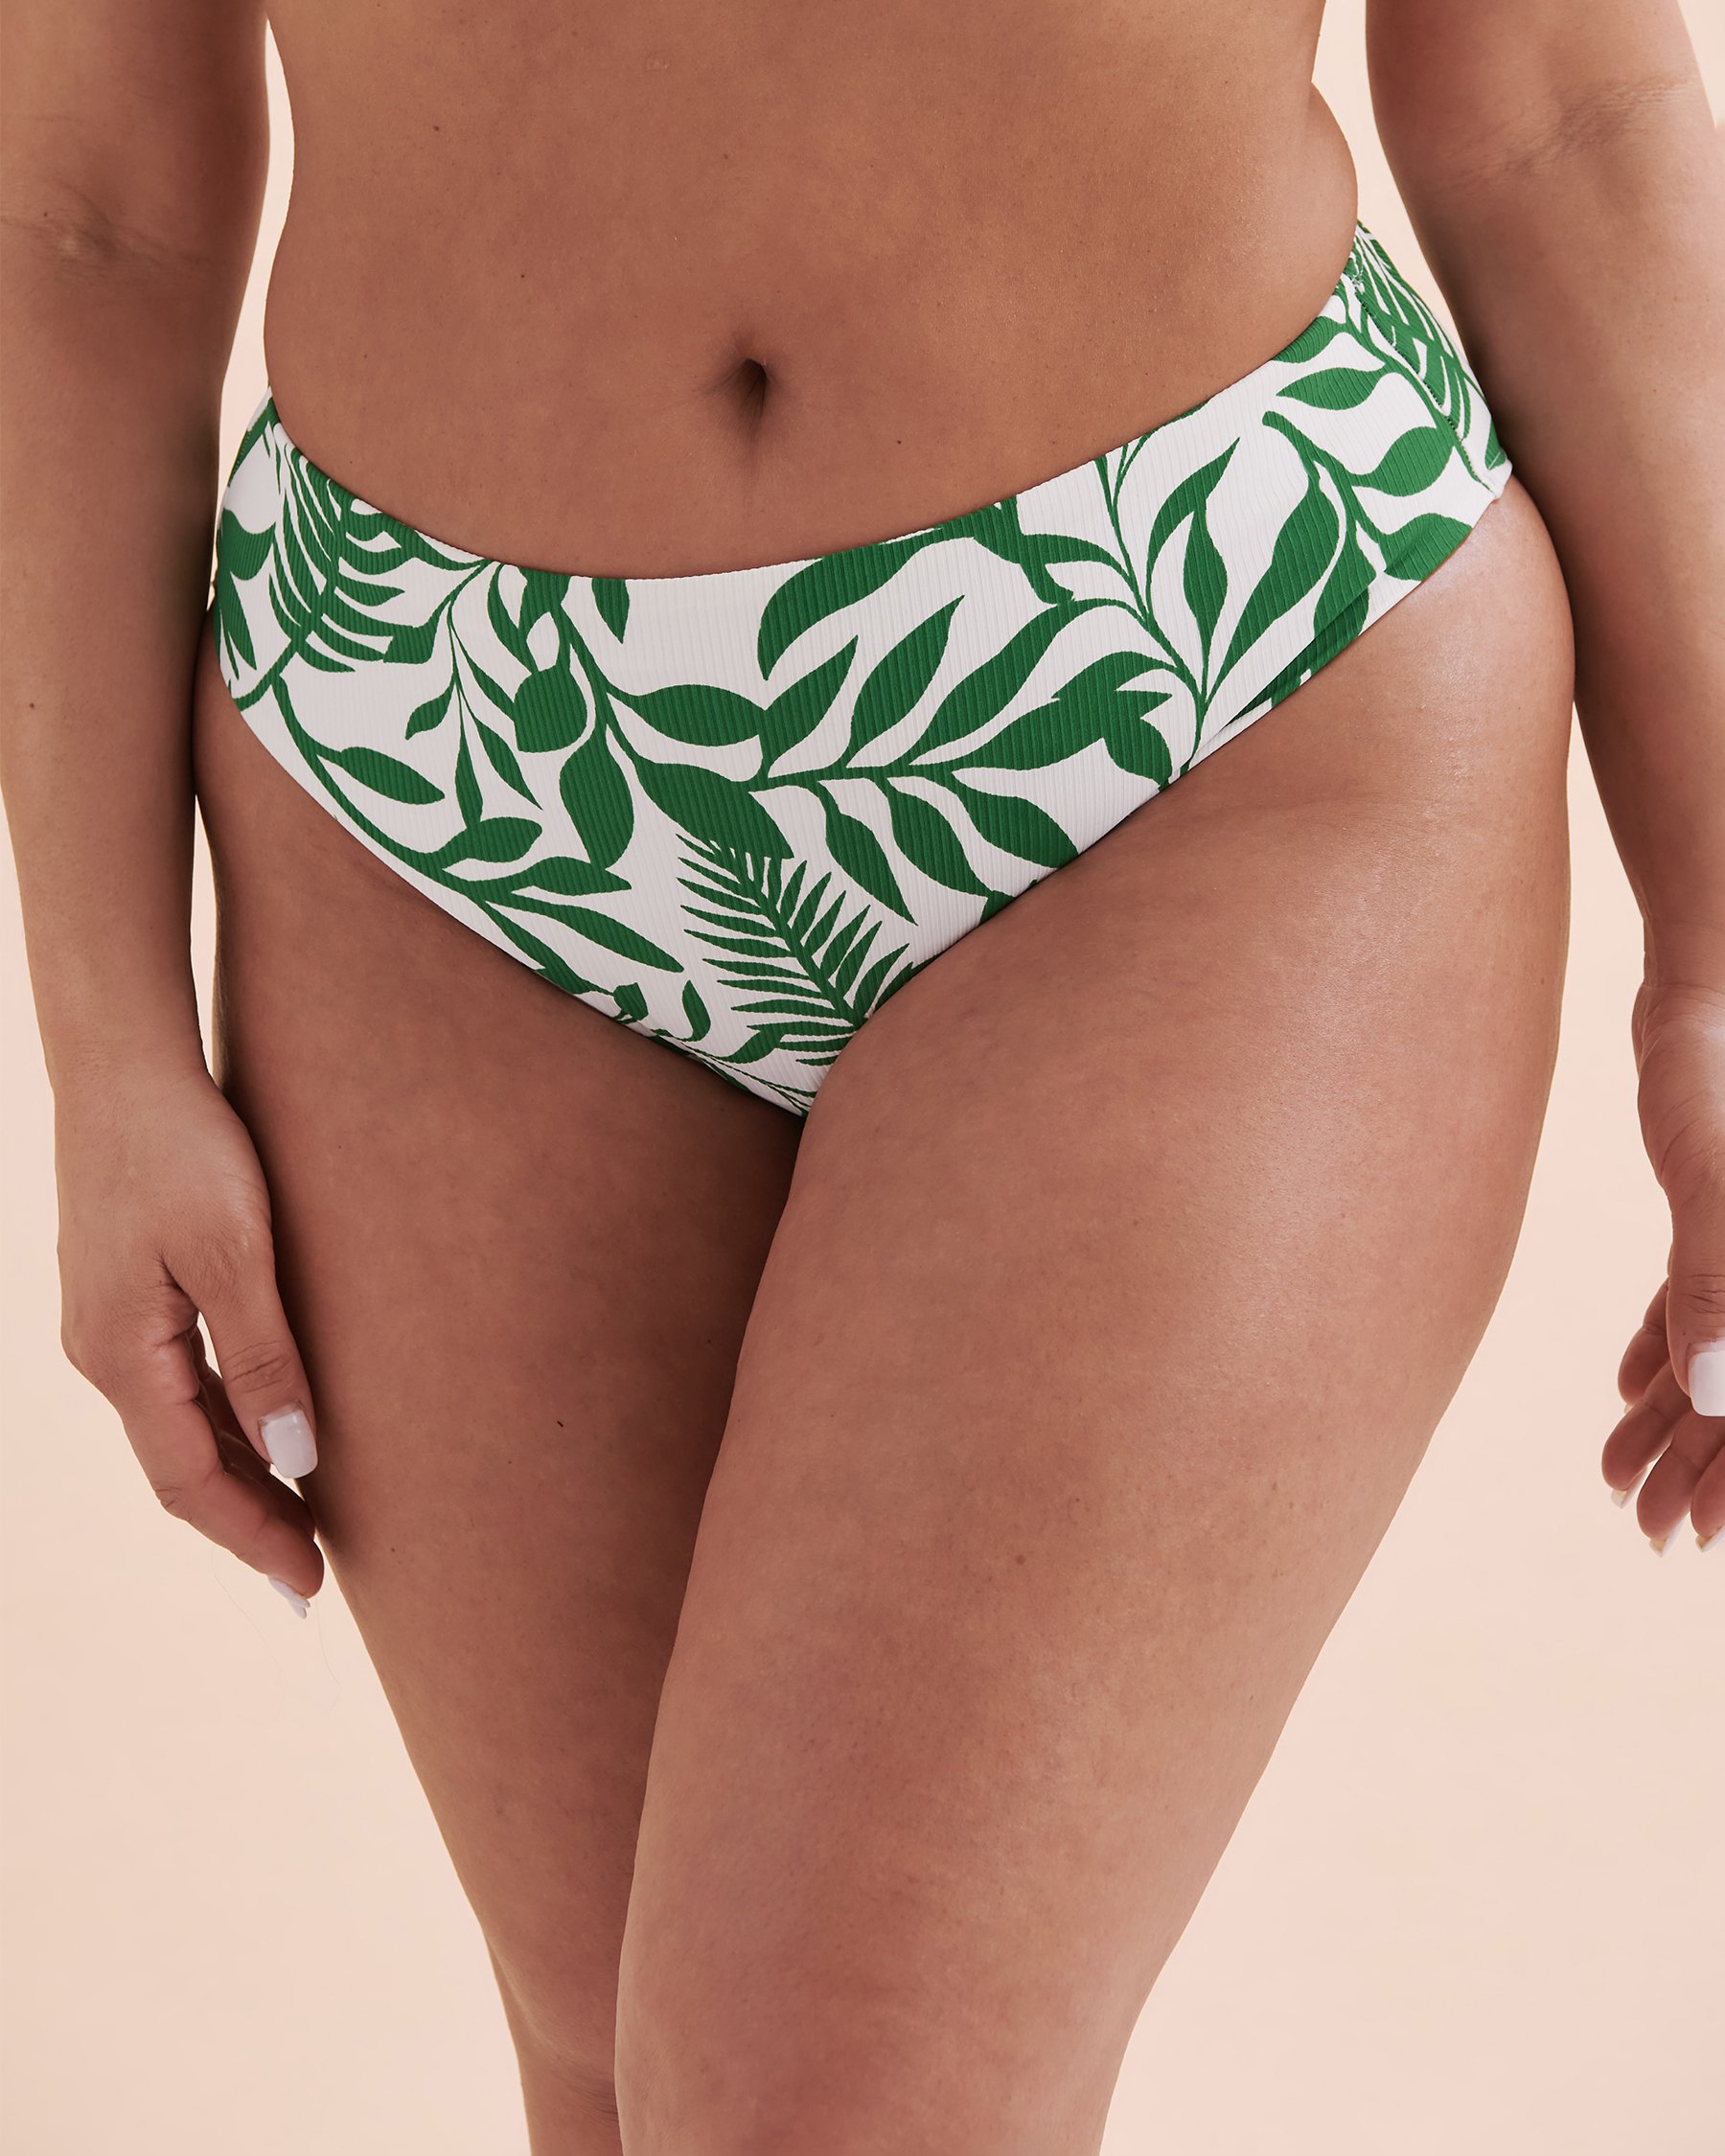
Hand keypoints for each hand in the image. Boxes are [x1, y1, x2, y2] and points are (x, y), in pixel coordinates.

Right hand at [53, 1062, 323, 1607]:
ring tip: (306, 1515)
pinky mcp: (126, 1294)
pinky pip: (178, 1384)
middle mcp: (103, 1353)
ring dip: (240, 1474)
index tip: (311, 1584)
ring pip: (179, 1428)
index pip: (191, 1482)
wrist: (123, 1064)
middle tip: (317, 1571)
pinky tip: (269, 1427)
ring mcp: (110, 1324)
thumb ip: (267, 1357)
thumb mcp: (237, 1252)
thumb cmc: (182, 1146)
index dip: (253, 1537)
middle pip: (181, 1467)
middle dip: (248, 1522)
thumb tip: (297, 1461)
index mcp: (123, 1355)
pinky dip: (225, 1421)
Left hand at [1603, 977, 1724, 1551]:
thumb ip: (1716, 1285)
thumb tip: (1717, 1395)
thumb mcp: (1713, 1184)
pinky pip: (1702, 1297)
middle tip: (1640, 1526)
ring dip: (1673, 1418)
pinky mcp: (1722, 1210)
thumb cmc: (1714, 1073)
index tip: (1697, 1536)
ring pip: (1721, 1352)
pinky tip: (1622, 1391)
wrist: (1707, 984)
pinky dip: (1664, 1346)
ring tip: (1613, 1476)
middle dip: (1701, 1465)